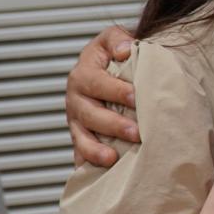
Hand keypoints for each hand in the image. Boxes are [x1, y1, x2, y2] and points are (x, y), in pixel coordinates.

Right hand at [67, 24, 139, 166]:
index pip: (96, 82)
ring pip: (81, 138)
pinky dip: (88, 165)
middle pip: (89, 114)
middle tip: (136, 132)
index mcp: (84, 73)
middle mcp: (76, 99)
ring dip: (96, 149)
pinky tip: (101, 175)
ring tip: (113, 158)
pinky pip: (80, 155)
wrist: (109, 70)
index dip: (115, 90)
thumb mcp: (113, 38)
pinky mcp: (80, 138)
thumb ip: (118, 38)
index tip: (135, 96)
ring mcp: (77, 121)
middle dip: (112, 124)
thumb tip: (126, 49)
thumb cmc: (113, 55)